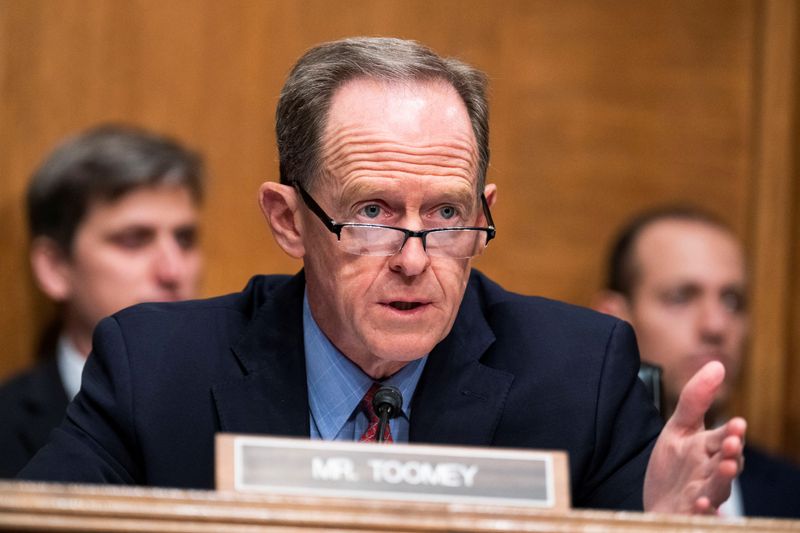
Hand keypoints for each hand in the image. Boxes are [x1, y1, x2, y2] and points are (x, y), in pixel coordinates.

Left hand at [643, 361, 746, 513]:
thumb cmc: (674, 465)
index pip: (725, 439)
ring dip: (722, 480)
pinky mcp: (691, 515)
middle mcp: (711, 473)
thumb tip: (717, 364)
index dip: (731, 433)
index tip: (736, 424)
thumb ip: (695, 399)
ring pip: (718, 489)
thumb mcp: (678, 428)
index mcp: (709, 450)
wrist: (658, 502)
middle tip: (731, 445)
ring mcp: (703, 495)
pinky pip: (701, 516)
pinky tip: (699, 505)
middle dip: (731, 454)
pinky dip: (703, 511)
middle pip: (726, 464)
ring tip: (725, 468)